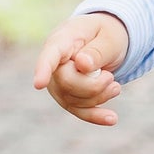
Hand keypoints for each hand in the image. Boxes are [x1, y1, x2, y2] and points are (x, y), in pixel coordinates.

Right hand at [32, 12, 128, 126]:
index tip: (39, 84)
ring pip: (74, 100)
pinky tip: (111, 119)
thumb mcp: (109, 37)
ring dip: (100, 96)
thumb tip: (82, 64)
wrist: (106, 40)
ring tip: (114, 84)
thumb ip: (97, 51)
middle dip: (93, 85)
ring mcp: (58, 82)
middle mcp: (55, 63)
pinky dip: (96, 115)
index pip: (49, 56)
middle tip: (110, 76)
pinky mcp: (68, 96)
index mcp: (62, 40)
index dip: (43, 70)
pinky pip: (78, 110)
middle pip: (66, 83)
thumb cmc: (106, 34)